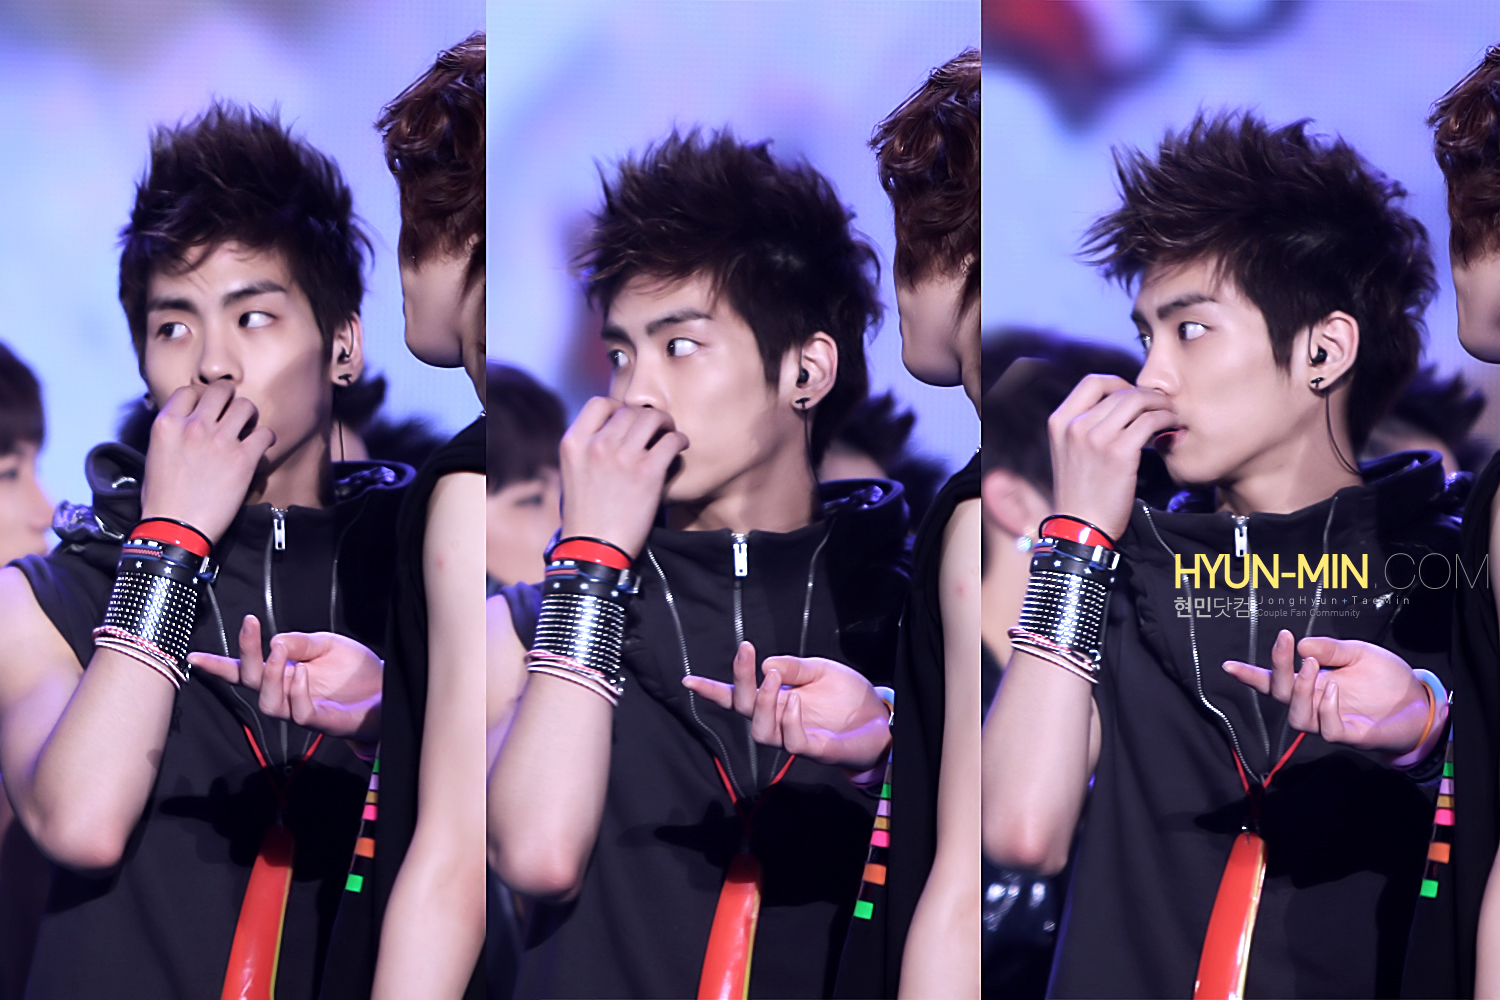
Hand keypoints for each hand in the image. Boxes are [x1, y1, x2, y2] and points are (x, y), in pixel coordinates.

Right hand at [140, 383, 275, 544]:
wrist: (176, 528)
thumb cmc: (162, 499)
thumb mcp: (155, 455)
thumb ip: (172, 433)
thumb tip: (186, 424)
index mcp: (167, 424)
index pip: (189, 391)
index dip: (201, 397)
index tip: (208, 408)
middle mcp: (194, 426)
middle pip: (221, 390)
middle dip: (230, 397)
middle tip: (233, 410)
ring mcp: (220, 440)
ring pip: (246, 406)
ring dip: (250, 415)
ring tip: (248, 427)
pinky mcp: (243, 458)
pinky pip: (265, 433)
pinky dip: (267, 438)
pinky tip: (262, 446)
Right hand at [188, 616, 381, 742]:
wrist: (387, 688)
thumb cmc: (355, 670)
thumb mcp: (326, 644)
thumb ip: (300, 642)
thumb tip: (274, 641)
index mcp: (284, 673)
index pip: (245, 671)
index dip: (218, 666)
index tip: (193, 656)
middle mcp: (287, 693)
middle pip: (251, 682)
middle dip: (246, 654)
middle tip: (250, 626)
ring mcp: (303, 709)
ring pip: (269, 702)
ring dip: (269, 674)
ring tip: (279, 652)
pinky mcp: (323, 721)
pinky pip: (299, 713)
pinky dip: (296, 691)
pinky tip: (302, 672)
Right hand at [558, 397, 687, 559]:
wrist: (593, 549)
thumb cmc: (585, 516)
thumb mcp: (572, 473)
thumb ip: (587, 449)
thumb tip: (611, 432)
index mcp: (574, 443)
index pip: (599, 403)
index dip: (618, 407)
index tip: (628, 420)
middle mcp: (597, 444)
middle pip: (630, 410)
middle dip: (646, 416)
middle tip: (656, 427)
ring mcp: (622, 457)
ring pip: (652, 418)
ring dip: (665, 423)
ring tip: (669, 433)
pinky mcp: (647, 472)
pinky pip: (671, 441)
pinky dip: (679, 440)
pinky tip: (679, 447)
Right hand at [681, 641, 891, 771]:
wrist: (880, 718)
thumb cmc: (848, 696)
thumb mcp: (820, 670)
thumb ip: (794, 667)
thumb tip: (766, 664)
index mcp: (776, 699)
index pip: (738, 697)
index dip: (712, 690)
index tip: (687, 680)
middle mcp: (779, 719)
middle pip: (744, 709)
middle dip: (740, 680)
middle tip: (748, 652)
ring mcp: (795, 736)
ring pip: (760, 730)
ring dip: (762, 701)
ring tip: (773, 677)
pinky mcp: (815, 749)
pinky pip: (791, 742)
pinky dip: (789, 719)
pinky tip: (795, 699)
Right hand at [1047, 374, 1176, 539]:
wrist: (1080, 527)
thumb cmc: (1080, 493)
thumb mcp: (1068, 452)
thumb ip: (1084, 427)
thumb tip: (1120, 406)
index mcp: (1059, 422)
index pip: (1092, 382)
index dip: (1118, 383)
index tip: (1133, 396)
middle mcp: (1075, 426)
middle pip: (1120, 391)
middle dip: (1146, 395)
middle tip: (1162, 405)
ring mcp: (1096, 438)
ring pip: (1137, 401)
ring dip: (1160, 404)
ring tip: (1170, 415)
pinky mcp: (1119, 452)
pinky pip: (1150, 422)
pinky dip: (1165, 420)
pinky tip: (1170, 428)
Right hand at [1222, 630, 1436, 757]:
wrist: (1419, 702)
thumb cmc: (1386, 679)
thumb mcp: (1358, 653)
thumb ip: (1331, 649)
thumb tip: (1302, 646)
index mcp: (1312, 683)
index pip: (1274, 681)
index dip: (1250, 675)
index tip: (1228, 665)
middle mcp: (1315, 704)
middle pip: (1280, 694)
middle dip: (1277, 669)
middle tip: (1287, 642)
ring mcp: (1330, 721)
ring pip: (1297, 716)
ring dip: (1299, 690)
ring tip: (1312, 667)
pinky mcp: (1350, 734)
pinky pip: (1327, 729)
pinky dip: (1325, 708)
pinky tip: (1333, 689)